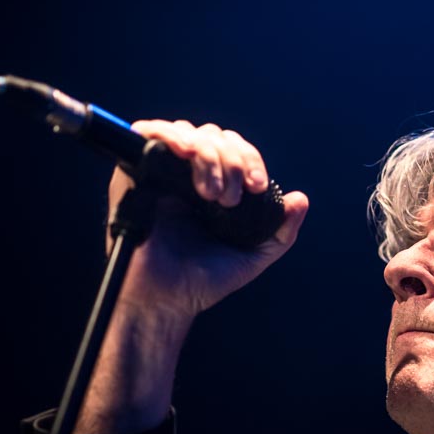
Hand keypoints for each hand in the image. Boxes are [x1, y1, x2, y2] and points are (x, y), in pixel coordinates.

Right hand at [109, 120, 308, 323]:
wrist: (167, 300)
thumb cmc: (205, 282)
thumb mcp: (255, 256)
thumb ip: (282, 231)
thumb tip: (300, 199)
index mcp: (214, 187)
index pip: (233, 149)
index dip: (249, 158)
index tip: (256, 186)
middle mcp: (186, 176)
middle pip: (213, 136)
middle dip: (231, 159)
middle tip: (231, 198)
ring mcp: (161, 174)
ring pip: (187, 133)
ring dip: (207, 154)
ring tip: (211, 192)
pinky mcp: (134, 175)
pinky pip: (145, 134)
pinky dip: (167, 133)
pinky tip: (185, 152)